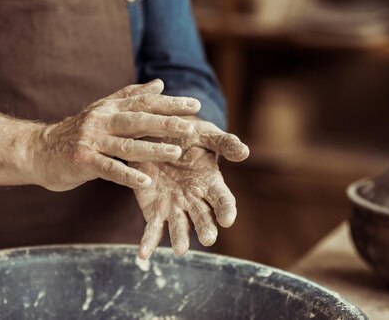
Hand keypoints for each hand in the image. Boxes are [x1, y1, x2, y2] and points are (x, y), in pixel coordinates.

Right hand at [32, 80, 201, 190]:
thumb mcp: (103, 110)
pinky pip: (109, 169)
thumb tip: (160, 84)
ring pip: (126, 145)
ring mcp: (91, 141)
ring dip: (152, 149)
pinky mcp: (82, 161)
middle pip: (137, 120)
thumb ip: (131, 97)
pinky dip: (128, 176)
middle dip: (165, 123)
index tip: (195, 104)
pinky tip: (146, 182)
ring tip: (176, 152)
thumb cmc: (76, 132)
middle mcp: (101, 120)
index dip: (169, 103)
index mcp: (109, 108)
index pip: (143, 102)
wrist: (38, 150)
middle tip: (190, 127)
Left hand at [131, 119, 249, 258]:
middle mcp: (195, 199)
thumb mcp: (206, 134)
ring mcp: (175, 206)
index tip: (228, 219)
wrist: (157, 135)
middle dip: (206, 228)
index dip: (226, 209)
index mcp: (210, 182)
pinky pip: (152, 228)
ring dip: (180, 238)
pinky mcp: (154, 209)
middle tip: (208, 239)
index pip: (223, 199)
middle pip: (203, 217)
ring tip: (180, 250)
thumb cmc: (187, 134)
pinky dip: (148, 242)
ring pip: (179, 226)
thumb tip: (245, 152)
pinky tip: (143, 254)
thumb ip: (224, 143)